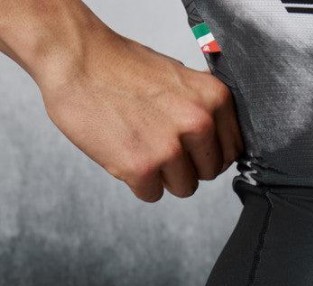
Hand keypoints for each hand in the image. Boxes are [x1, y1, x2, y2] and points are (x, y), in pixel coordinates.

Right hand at [38, 30, 243, 201]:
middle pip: (209, 173)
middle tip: (159, 142)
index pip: (232, 151)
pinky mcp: (142, 167)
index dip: (208, 152)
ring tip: (141, 145)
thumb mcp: (181, 80)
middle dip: (187, 165)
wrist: (74, 59)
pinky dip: (138, 182)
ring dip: (163, 176)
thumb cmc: (123, 68)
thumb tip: (220, 144)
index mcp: (215, 100)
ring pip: (184, 188)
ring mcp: (171, 148)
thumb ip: (205, 112)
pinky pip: (153, 194)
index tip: (190, 146)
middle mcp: (200, 123)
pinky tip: (124, 153)